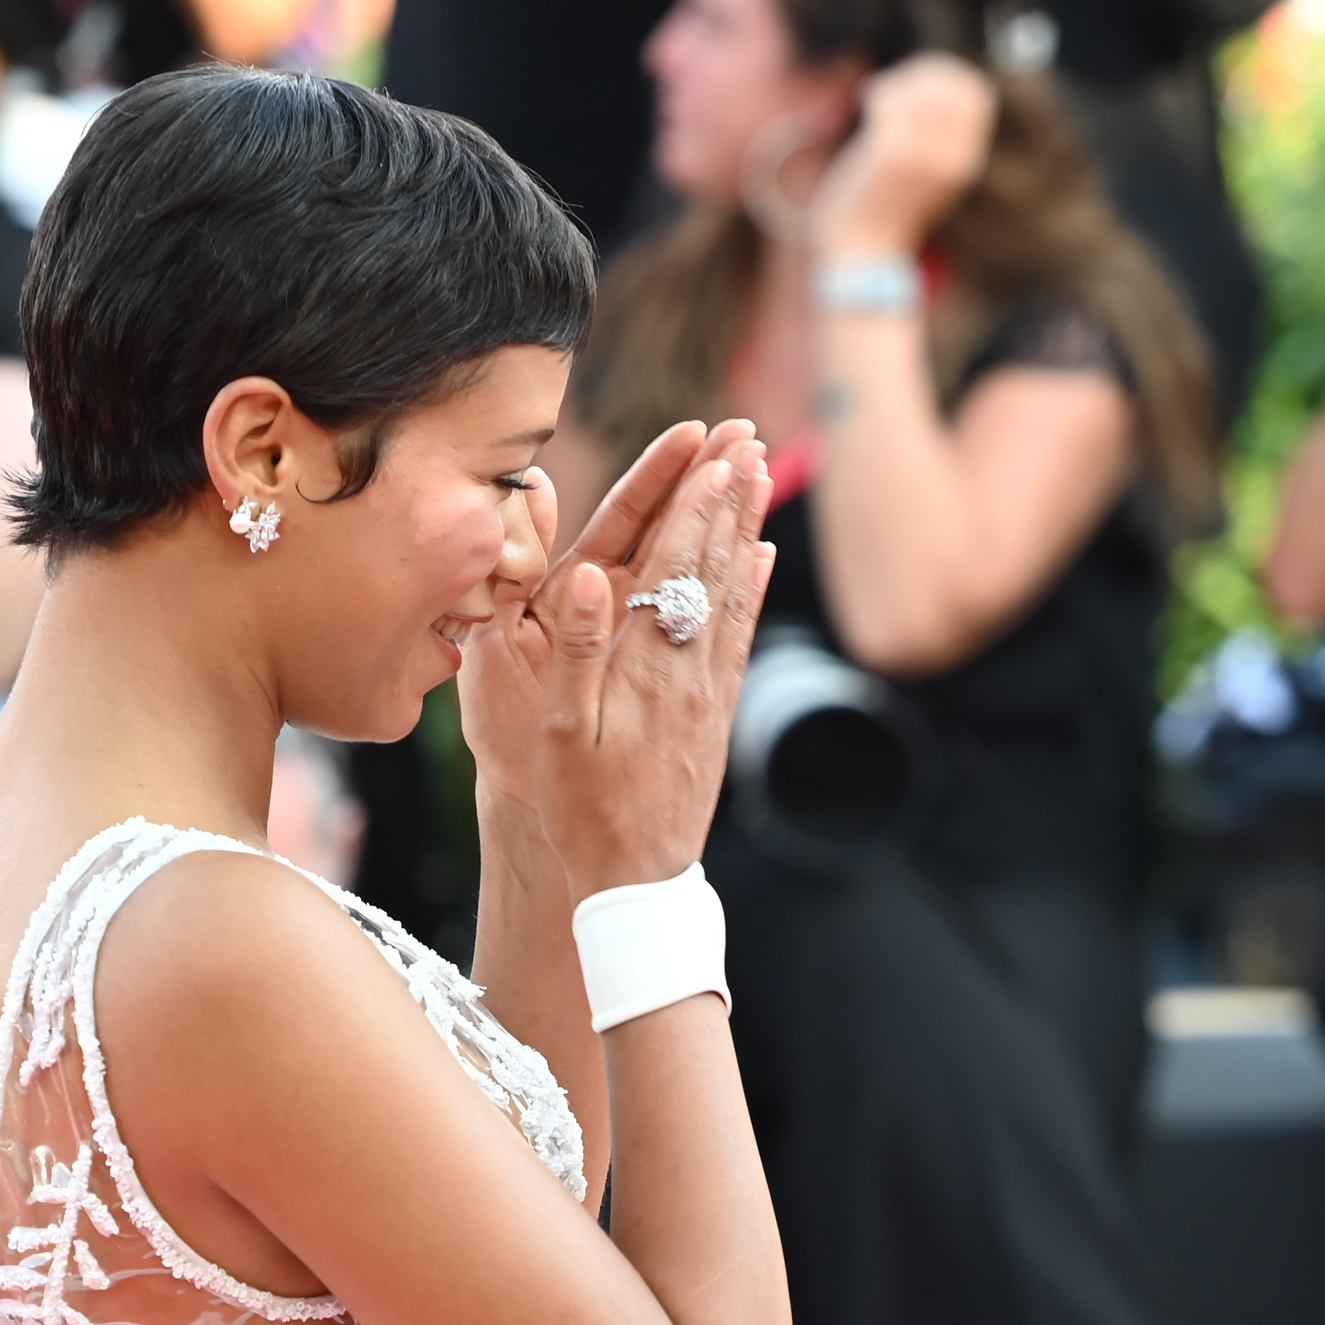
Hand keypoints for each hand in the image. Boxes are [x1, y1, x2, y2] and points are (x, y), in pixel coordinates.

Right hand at [458, 419, 776, 898]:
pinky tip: (762, 560)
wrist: (637, 884)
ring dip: (748, 530)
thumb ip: (577, 652)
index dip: (696, 508)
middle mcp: (689, 671)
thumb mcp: (562, 735)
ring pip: (735, 593)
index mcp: (647, 667)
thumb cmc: (583, 811)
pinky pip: (739, 636)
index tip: (715, 454)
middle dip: (731, 500)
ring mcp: (710, 692)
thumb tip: (590, 578)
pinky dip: (753, 589)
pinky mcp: (717, 714)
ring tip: (761, 476)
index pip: (676, 567)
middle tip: (749, 440)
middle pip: (716, 566)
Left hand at [809, 55, 995, 259]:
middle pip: (952, 84)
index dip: (949, 77)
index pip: (976, 93)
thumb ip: (938, 137)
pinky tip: (868, 99)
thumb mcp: (929, 173)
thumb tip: (929, 84)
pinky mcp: (891, 153)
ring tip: (878, 97)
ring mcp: (923, 154)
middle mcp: (952, 156)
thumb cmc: (889, 209)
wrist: (864, 251)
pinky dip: (879, 91)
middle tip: (894, 87)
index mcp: (967, 160)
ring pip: (922, 88)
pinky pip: (892, 99)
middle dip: (922, 75)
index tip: (919, 83)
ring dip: (898, 83)